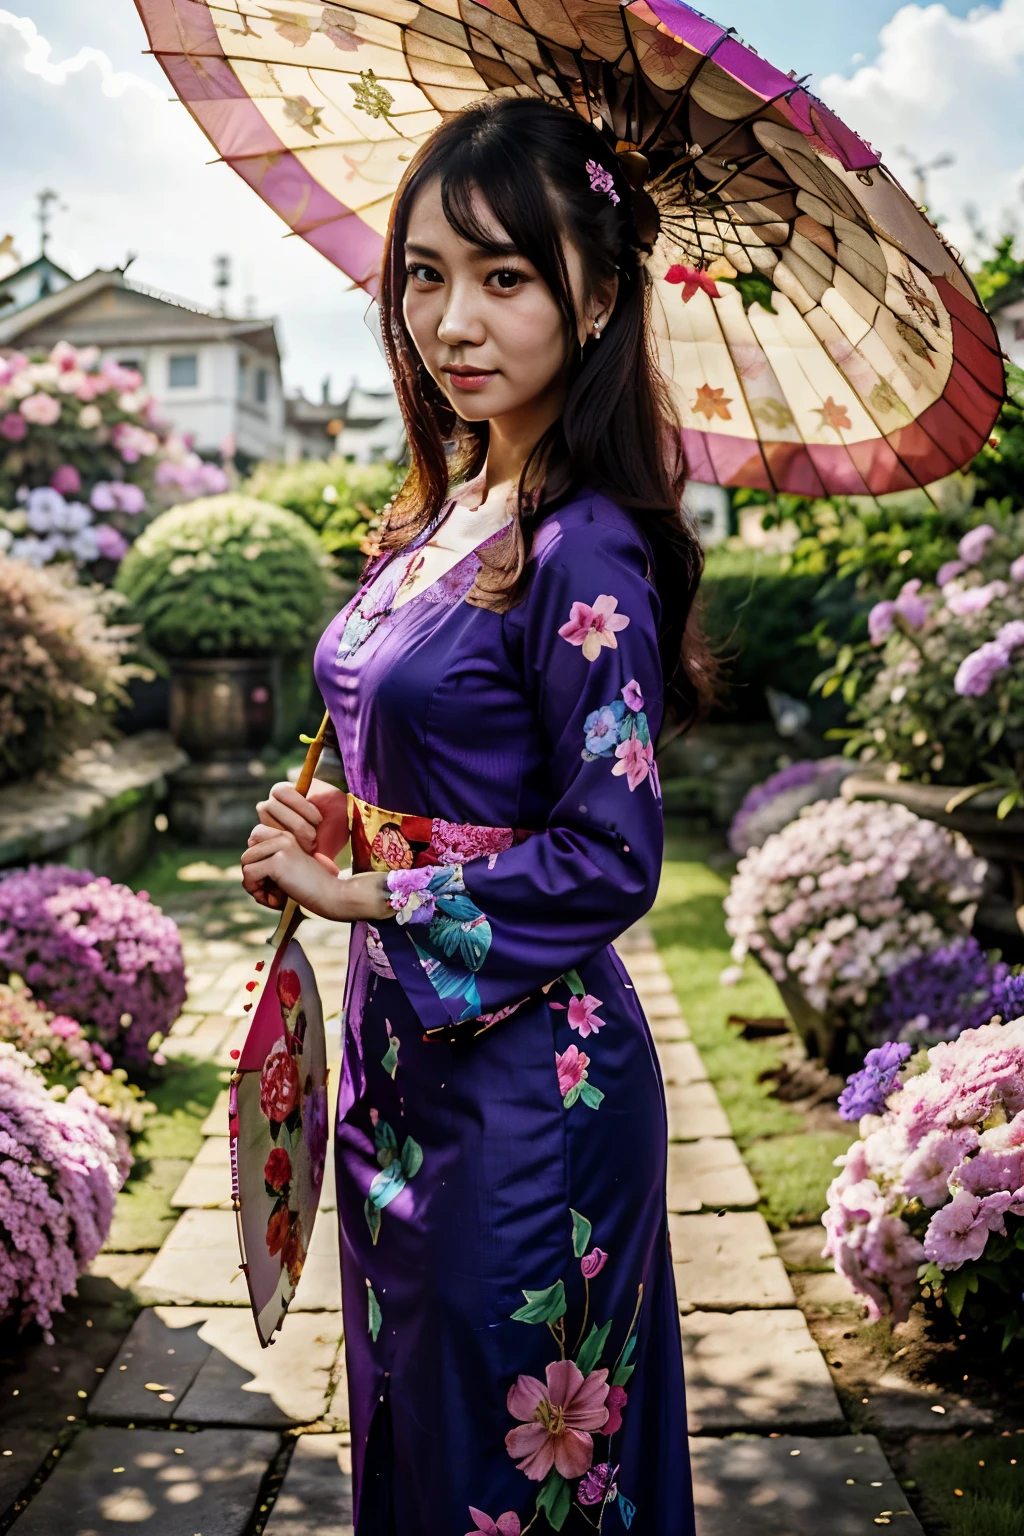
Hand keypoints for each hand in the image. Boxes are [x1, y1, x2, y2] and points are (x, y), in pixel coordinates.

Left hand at [248, 778, 349, 909]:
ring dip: (254, 885)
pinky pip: (249, 875)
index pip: (254, 838)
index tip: (272, 877)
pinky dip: (257, 891)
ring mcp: (280, 848)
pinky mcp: (278, 862)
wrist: (333, 895)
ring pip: (246, 864)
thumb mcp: (290, 868)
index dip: (256, 860)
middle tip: (273, 890)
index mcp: (287, 836)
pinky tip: (275, 899)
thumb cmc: (312, 888)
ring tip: (274, 895)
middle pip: (247, 854)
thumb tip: (244, 864)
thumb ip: (270, 861)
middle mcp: (283, 837)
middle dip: (254, 876)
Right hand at [254, 778, 349, 859]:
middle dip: (296, 823)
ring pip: (269, 826)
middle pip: (269, 807)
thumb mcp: (331, 798)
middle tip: (314, 834)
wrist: (336, 845)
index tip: (319, 819)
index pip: (280, 791)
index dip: (299, 805)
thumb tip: (306, 762)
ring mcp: (267, 824)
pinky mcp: (267, 843)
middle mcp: (272, 806)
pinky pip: (266, 843)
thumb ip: (316, 786)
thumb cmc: (336, 818)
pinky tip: (302, 851)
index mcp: (285, 792)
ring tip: (311, 843)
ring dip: (293, 836)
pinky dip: (286, 848)